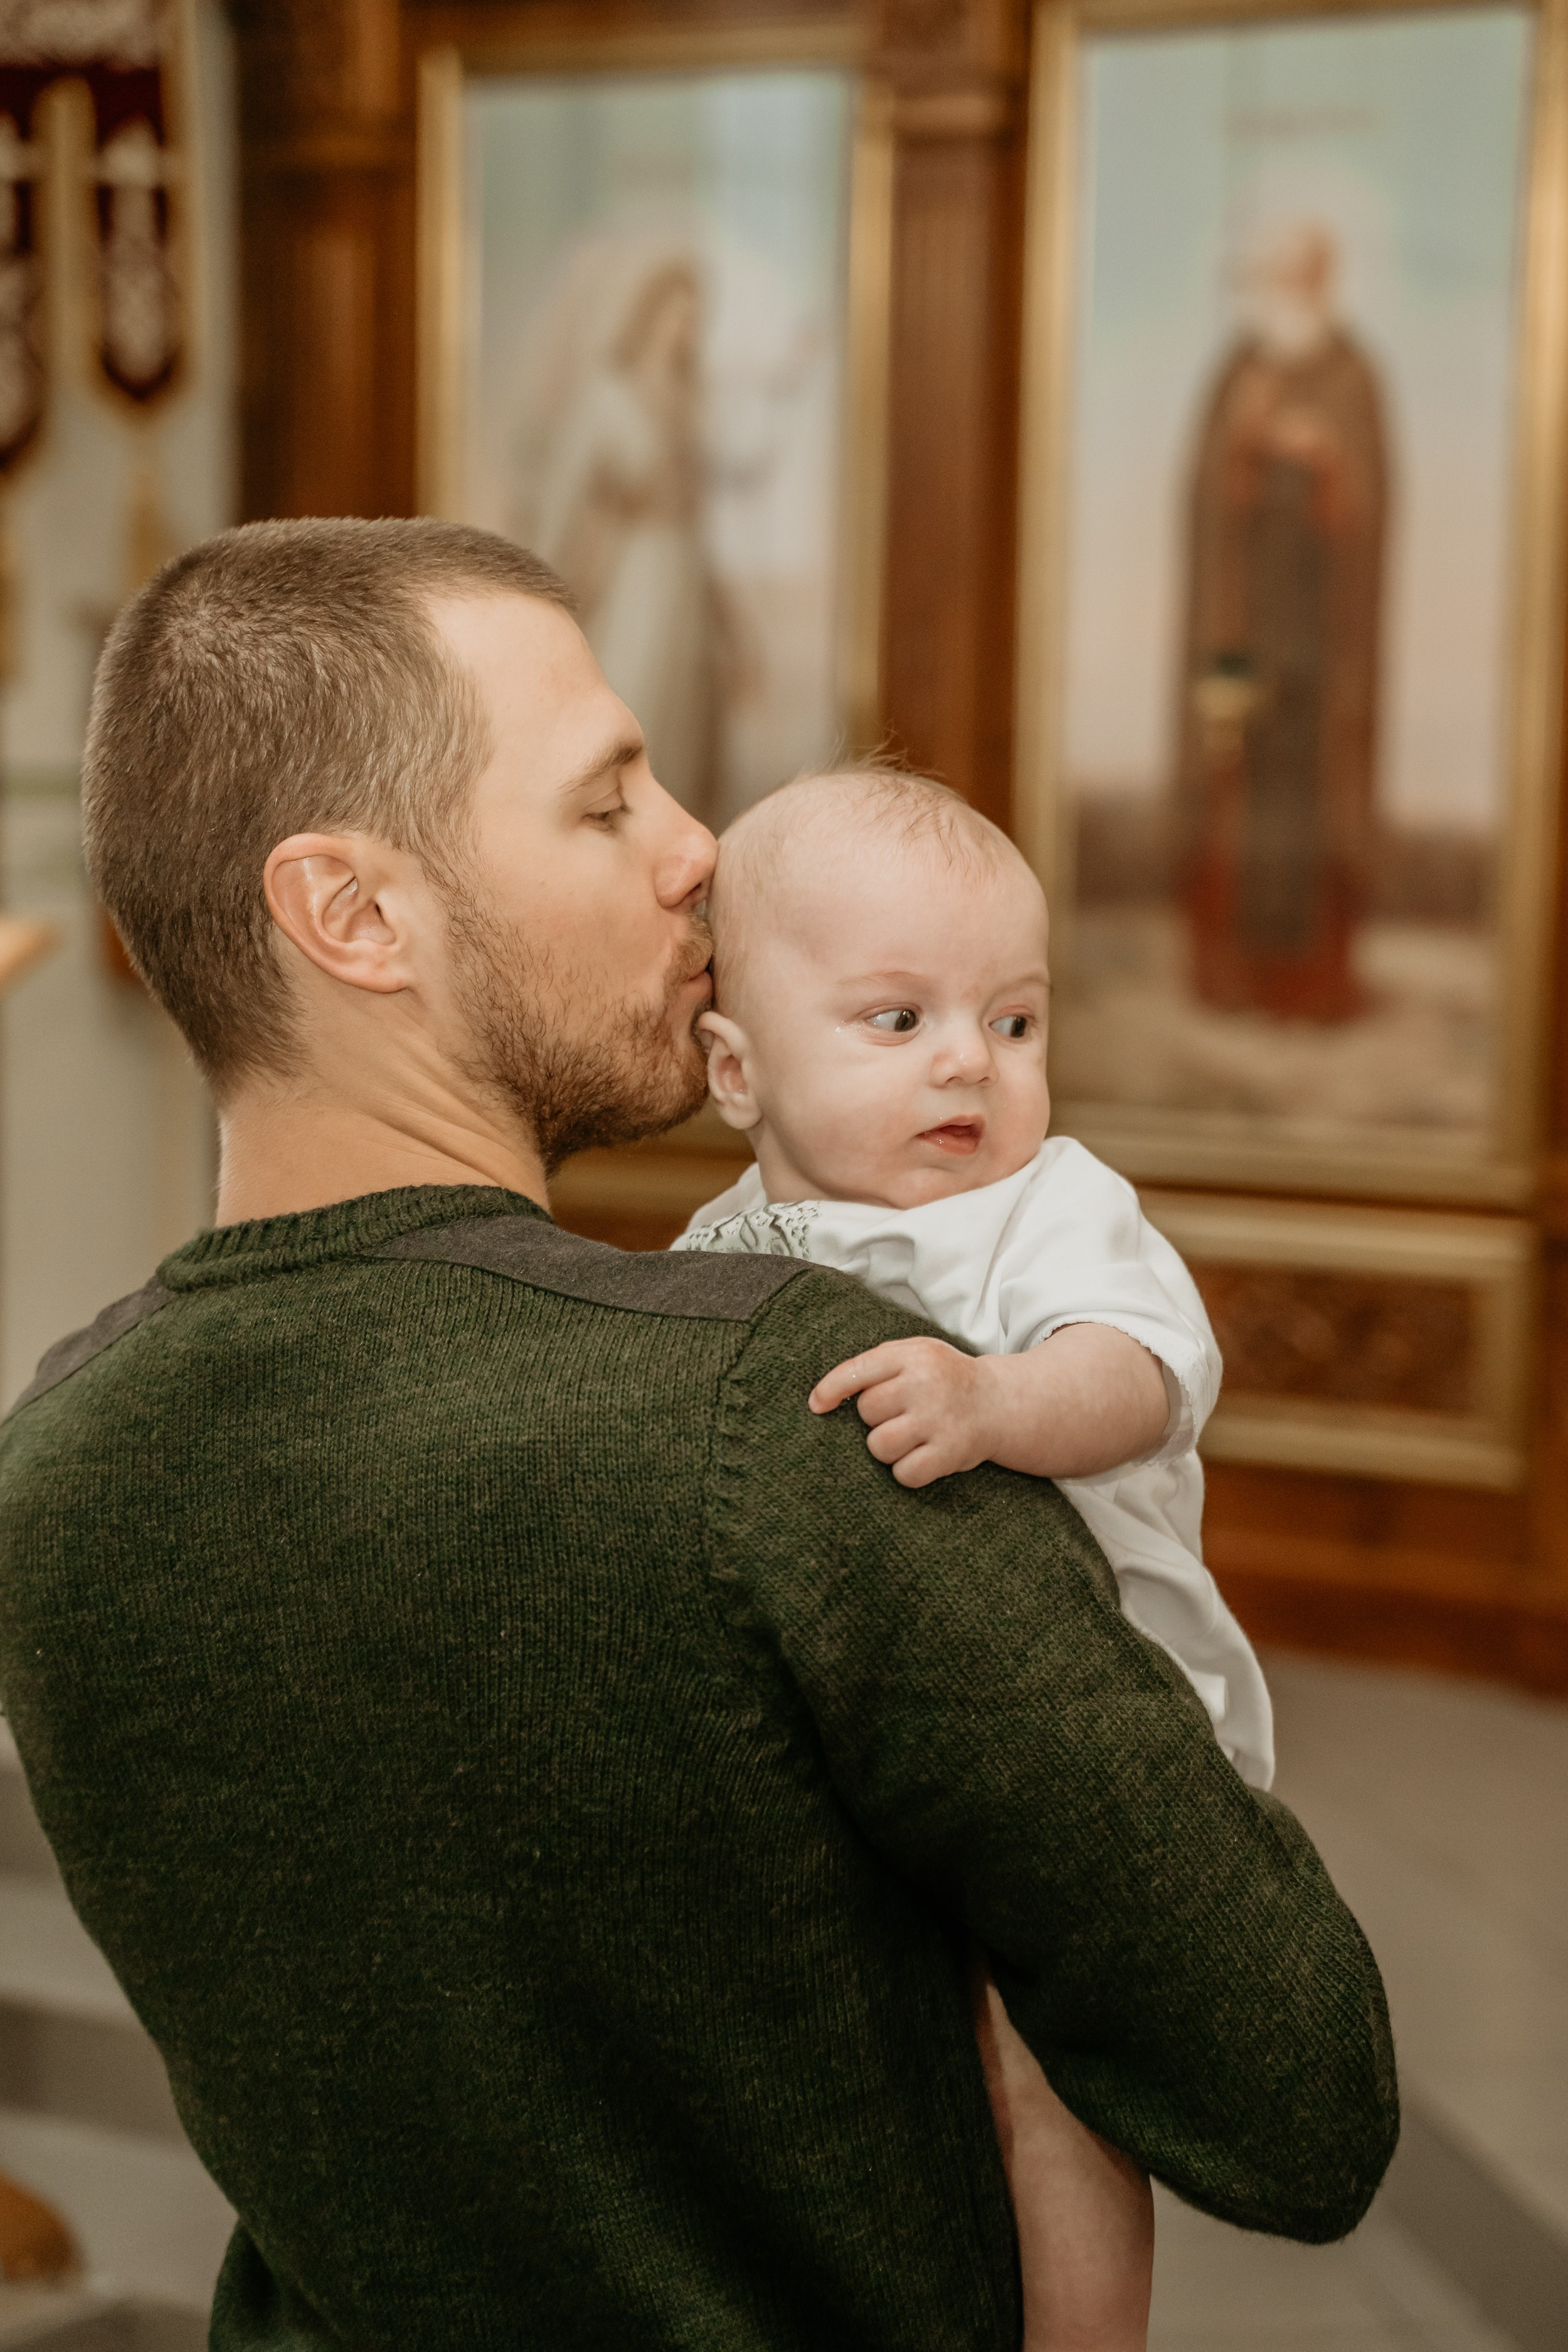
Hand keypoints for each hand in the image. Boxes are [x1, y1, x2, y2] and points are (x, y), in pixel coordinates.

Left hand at [808, 1337, 993, 1488]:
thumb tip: (820, 1398)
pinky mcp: (950, 1452)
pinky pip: (903, 1473)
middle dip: (878, 1418)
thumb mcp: (916, 1354)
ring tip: (912, 1436)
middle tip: (904, 1414)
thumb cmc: (944, 1379)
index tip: (817, 1405)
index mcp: (914, 1355)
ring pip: (879, 1446)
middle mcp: (925, 1384)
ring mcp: (938, 1419)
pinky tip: (924, 1456)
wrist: (999, 1402)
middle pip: (867, 1412)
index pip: (857, 1371)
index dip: (830, 1389)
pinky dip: (908, 1471)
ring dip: (889, 1448)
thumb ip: (875, 1365)